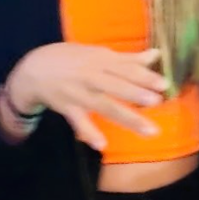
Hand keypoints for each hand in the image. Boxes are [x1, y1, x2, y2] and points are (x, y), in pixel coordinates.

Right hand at [8, 42, 168, 154]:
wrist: (33, 69)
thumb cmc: (71, 60)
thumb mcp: (97, 54)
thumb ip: (127, 58)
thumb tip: (156, 55)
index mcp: (101, 61)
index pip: (126, 68)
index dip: (145, 76)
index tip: (165, 84)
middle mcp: (91, 77)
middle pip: (117, 86)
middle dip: (136, 94)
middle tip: (158, 101)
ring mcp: (79, 93)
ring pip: (105, 106)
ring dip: (126, 117)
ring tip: (149, 130)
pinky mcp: (68, 108)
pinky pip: (79, 122)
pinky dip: (89, 132)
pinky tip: (102, 145)